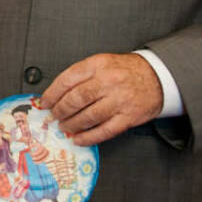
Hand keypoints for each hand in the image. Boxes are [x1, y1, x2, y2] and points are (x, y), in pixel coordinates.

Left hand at [41, 52, 163, 145]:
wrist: (157, 77)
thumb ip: (82, 75)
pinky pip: (105, 131)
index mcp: (98, 65)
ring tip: (64, 127)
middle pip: (76, 99)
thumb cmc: (126, 70)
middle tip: (54, 116)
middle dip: (61, 111)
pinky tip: (79, 139)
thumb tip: (57, 93)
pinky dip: (89, 137)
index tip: (45, 102)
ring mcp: (119, 100)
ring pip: (89, 116)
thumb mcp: (102, 62)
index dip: (52, 93)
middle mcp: (108, 81)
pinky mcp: (128, 117)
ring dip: (72, 125)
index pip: (68, 79)